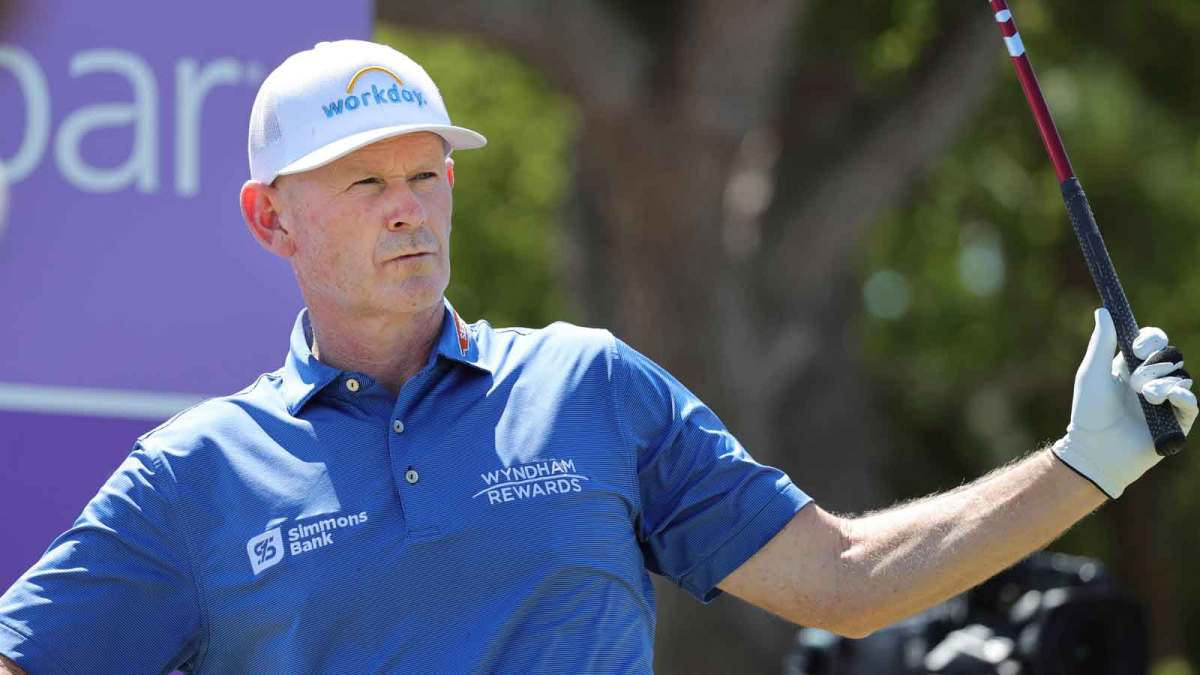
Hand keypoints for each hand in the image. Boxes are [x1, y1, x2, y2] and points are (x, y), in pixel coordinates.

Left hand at [1052, 308, 1196, 498]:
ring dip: (1162, 381)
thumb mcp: (1092, 373)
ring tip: (1143, 396)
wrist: (1096, 449)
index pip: (1155, 341)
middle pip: (1172, 354)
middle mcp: (1152, 380)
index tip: (1139, 346)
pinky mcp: (1177, 421)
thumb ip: (1102, 342)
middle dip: (1156, 362)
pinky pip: (1191, 400)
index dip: (1152, 338)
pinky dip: (1180, 395)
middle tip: (1136, 378)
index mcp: (1132, 367)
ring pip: (1183, 375)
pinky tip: (1164, 398)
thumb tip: (1104, 310)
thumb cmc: (1089, 412)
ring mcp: (1167, 401)